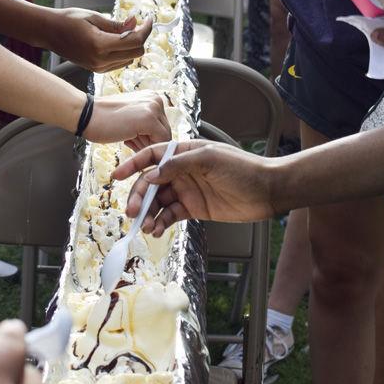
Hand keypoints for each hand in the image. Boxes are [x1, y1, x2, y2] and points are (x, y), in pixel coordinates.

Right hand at [51, 9, 152, 72]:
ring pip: (129, 59)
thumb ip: (117, 24)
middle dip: (140, 38)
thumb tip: (135, 22)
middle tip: (136, 24)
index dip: (146, 29)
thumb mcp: (95, 17)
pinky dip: (123, 52)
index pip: (135, 41)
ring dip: (132, 46)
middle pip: (136, 53)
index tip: (149, 19)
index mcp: (100, 45)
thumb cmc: (68, 20)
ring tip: (123, 31)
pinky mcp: (96, 69)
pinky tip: (116, 41)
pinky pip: (119, 63)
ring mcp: (98, 67)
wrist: (48, 32)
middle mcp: (100, 60)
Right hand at [85, 91, 170, 149]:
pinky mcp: (150, 119)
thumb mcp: (130, 119)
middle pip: (165, 133)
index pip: (162, 126)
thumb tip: (158, 143)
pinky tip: (128, 141)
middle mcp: (156, 99)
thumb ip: (145, 126)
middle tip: (128, 140)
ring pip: (163, 139)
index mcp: (152, 98)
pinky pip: (160, 142)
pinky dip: (146, 149)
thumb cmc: (103, 120)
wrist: (86, 115)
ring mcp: (154, 108)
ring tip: (126, 138)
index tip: (132, 139)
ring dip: (146, 146)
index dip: (149, 139)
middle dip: (148, 143)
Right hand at [113, 140, 273, 232]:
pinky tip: (156, 230)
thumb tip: (151, 174)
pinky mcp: (194, 209)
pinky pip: (170, 215)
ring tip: (145, 227)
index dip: (133, 165)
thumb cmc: (242, 169)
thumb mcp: (209, 159)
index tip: (116, 176)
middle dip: (139, 197)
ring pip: (159, 202)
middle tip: (132, 212)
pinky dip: (161, 223)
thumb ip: (178, 165)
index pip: (153, 156)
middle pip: (151, 183)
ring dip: (148, 214)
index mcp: (185, 153)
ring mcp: (187, 190)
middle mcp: (182, 171)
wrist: (267, 191)